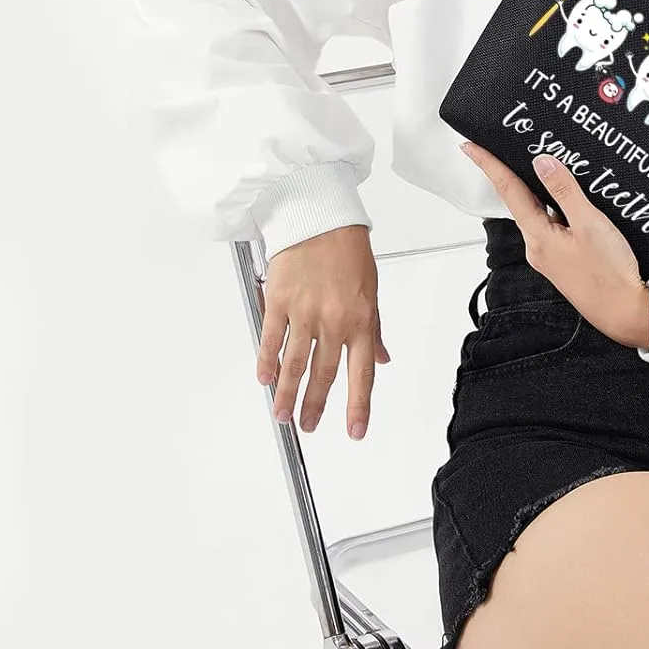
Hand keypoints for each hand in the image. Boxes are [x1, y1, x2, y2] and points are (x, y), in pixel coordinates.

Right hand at [255, 223, 390, 438]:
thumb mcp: (371, 291)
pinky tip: (265, 379)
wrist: (320, 217)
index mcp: (360, 319)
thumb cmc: (346, 250)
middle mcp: (333, 320)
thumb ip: (374, 330)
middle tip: (308, 426)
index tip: (356, 431)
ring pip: (295, 364)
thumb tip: (383, 358)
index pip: (362, 373)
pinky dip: (267, 362)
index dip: (359, 406)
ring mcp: (304, 312)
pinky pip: (271, 339)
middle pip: (323, 374)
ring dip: (287, 394)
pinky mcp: (279, 301)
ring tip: (283, 415)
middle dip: (315, 406)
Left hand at [460, 141, 648, 349]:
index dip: (489, 165)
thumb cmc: (610, 274)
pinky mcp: (564, 260)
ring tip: (546, 167)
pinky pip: (552, 226)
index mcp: (538, 237)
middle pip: (519, 201)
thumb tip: (542, 162)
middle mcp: (538, 247)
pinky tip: (570, 200)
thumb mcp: (590, 224)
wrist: (626, 313)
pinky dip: (554, 207)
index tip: (470, 147)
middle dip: (512, 174)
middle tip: (506, 147)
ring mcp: (550, 255)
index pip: (508, 191)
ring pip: (538, 213)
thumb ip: (565, 191)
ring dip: (537, 190)